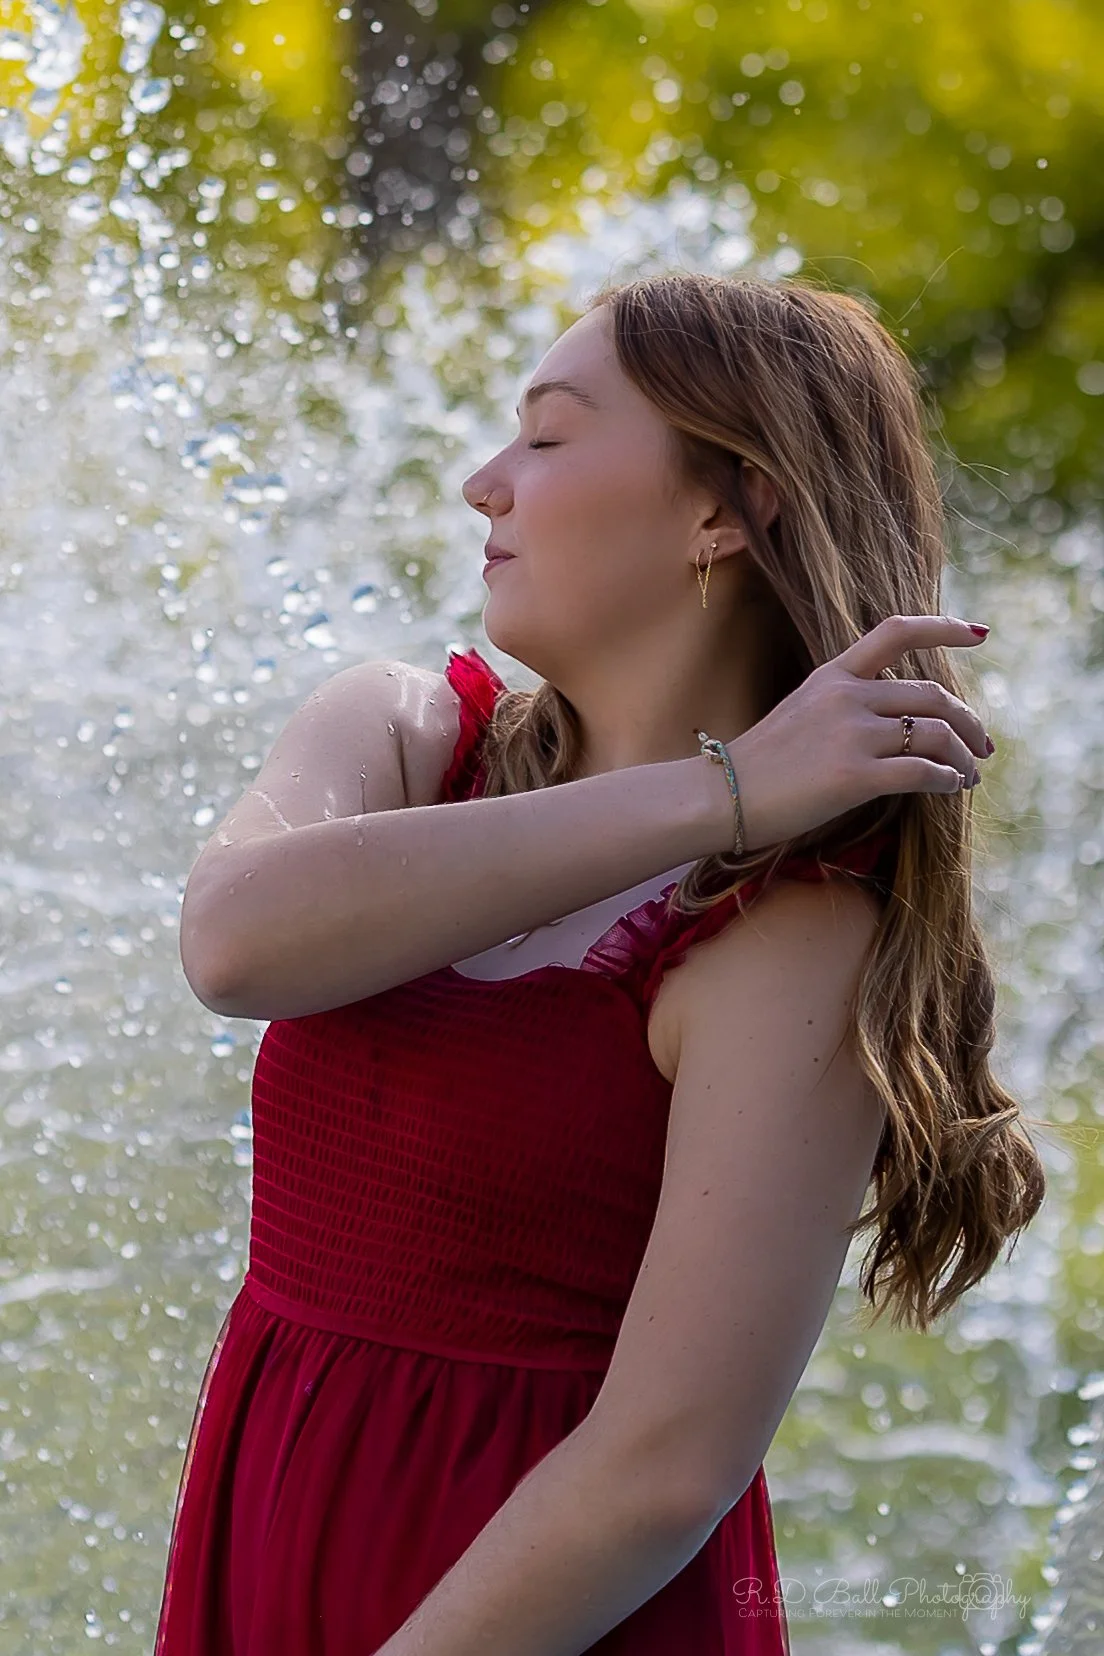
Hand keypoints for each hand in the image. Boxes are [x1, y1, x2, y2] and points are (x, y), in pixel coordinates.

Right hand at [728, 614, 993, 850]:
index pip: (896, 632)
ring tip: (969, 776)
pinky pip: (923, 773)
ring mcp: (850, 735)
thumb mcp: (800, 715)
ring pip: (935, 734)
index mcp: (832, 676)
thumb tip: (895, 724)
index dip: (944, 629)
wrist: (719, 796)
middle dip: (968, 723)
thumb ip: (845, 707)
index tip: (979, 635)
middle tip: (982, 747)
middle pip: (932, 696)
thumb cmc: (757, 767)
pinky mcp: (853, 776)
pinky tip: (951, 789)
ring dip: (964, 757)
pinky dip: (948, 780)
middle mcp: (846, 697)